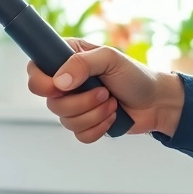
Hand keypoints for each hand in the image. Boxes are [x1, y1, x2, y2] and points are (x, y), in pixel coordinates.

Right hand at [26, 39, 183, 142]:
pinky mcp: (85, 123)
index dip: (43, 83)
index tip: (63, 87)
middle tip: (104, 92)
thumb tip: (59, 81)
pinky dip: (97, 128)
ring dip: (94, 114)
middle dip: (81, 102)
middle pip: (51, 102)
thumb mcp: (110, 59)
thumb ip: (82, 63)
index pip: (35, 72)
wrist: (157, 102)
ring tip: (112, 103)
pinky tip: (111, 117)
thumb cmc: (136, 75)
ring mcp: (75, 104)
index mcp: (67, 60)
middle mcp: (67, 82)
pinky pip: (79, 134)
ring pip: (65, 120)